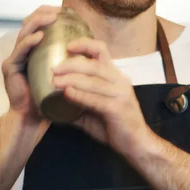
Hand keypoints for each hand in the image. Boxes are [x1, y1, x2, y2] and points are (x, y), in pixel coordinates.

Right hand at [1, 5, 60, 129]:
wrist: (33, 118)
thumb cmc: (49, 97)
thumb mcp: (62, 73)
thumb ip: (69, 59)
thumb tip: (92, 46)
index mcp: (34, 50)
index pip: (39, 25)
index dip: (50, 14)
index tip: (66, 10)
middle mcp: (22, 50)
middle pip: (30, 23)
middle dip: (44, 13)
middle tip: (59, 10)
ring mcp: (14, 57)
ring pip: (24, 32)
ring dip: (38, 22)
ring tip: (52, 17)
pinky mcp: (10, 67)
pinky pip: (20, 51)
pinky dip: (30, 42)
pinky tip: (40, 37)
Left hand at [51, 38, 151, 155]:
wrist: (137, 145)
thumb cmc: (116, 125)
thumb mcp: (95, 110)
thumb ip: (78, 102)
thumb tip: (52, 102)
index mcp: (115, 77)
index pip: (101, 51)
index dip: (84, 44)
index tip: (67, 46)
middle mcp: (120, 81)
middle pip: (94, 64)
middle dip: (71, 65)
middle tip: (53, 69)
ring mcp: (121, 94)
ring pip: (94, 80)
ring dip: (72, 79)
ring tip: (55, 81)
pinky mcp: (118, 109)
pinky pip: (96, 99)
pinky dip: (80, 95)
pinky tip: (67, 93)